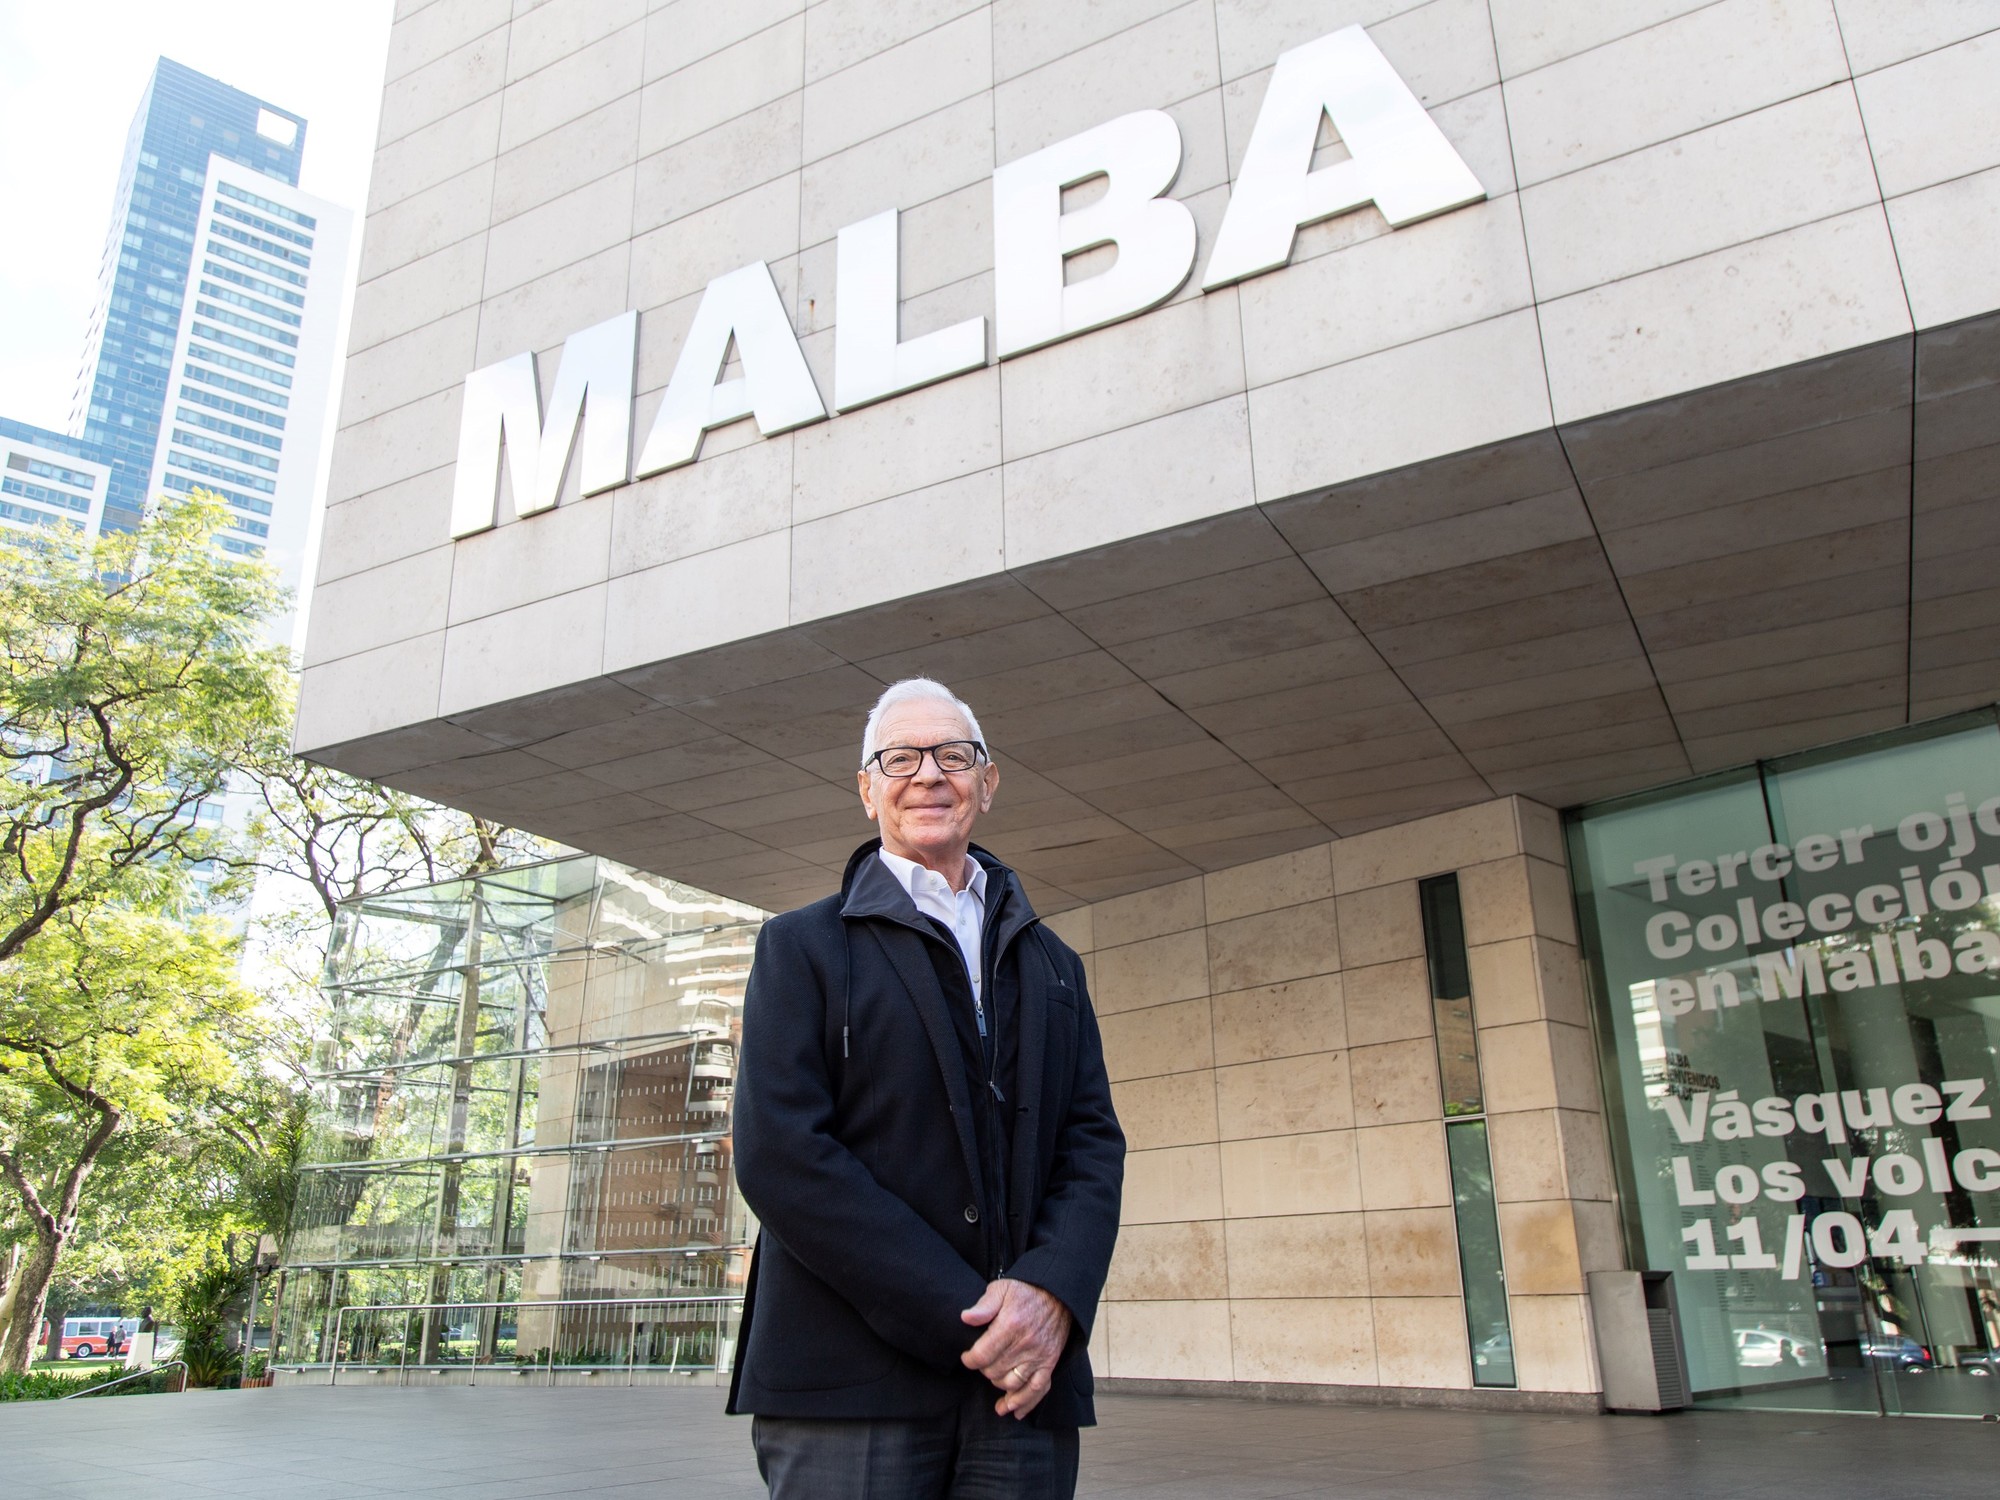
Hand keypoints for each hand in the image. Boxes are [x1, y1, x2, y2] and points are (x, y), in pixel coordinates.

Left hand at [960, 1277, 1071, 1418]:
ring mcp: (1039, 1356)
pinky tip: (1014, 1411)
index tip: (967, 1357)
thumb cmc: (1026, 1292)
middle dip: (983, 1370)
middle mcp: (1025, 1344)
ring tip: (993, 1379)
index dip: (970, 1360)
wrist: (1058, 1295)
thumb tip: (965, 1318)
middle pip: (995, 1372)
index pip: (982, 1355)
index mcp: (1010, 1326)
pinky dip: (1025, 1403)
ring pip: (1012, 1384)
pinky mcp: (1049, 1364)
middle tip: (982, 1363)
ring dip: (999, 1386)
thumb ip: (983, 1305)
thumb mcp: (1002, 1289)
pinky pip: (1037, 1390)